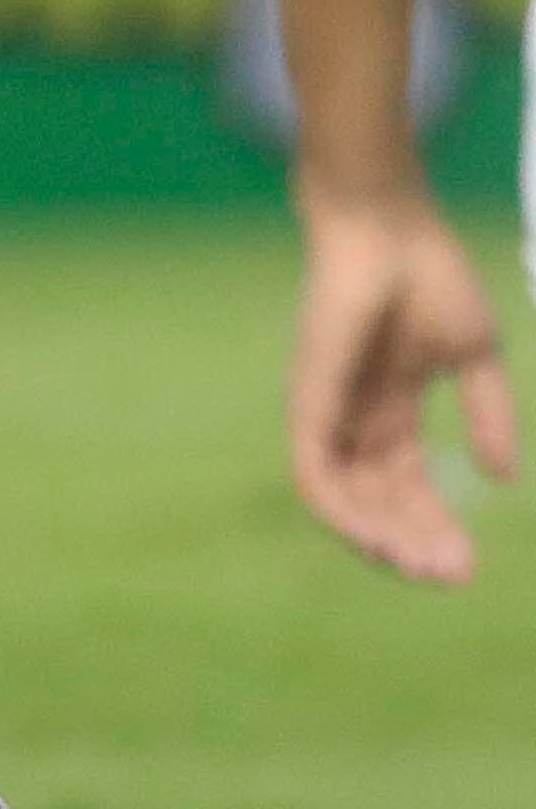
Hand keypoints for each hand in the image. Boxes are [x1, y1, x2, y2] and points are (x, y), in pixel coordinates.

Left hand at [290, 188, 515, 582]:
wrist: (390, 229)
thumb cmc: (428, 277)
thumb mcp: (474, 355)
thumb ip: (489, 414)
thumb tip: (500, 476)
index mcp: (390, 411)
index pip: (409, 486)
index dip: (437, 527)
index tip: (468, 567)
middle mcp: (352, 420)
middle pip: (379, 502)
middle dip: (416, 544)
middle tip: (452, 578)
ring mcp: (326, 413)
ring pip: (345, 501)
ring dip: (382, 539)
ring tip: (421, 569)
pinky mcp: (307, 401)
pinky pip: (314, 473)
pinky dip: (341, 513)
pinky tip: (374, 542)